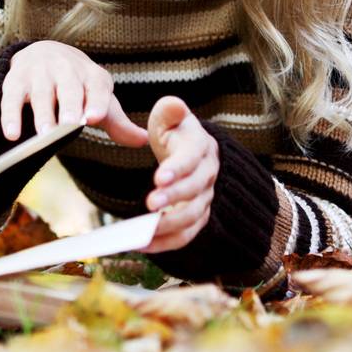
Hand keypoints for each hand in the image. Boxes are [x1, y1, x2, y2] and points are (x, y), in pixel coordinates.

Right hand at [0, 41, 149, 146]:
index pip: (96, 87)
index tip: (94, 118)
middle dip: (68, 106)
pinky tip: (12, 135)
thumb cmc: (78, 85)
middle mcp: (65, 68)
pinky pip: (11, 98)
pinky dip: (10, 116)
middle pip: (68, 87)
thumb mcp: (98, 98)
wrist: (44, 52)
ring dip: (42, 113)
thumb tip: (145, 140)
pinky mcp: (15, 80)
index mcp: (91, 74)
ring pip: (40, 93)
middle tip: (69, 126)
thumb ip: (118, 122)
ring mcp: (38, 73)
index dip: (96, 101)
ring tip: (44, 134)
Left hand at [143, 96, 217, 252]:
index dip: (178, 169)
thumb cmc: (175, 132)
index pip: (192, 158)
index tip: (159, 177)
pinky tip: (144, 245)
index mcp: (201, 147)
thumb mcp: (169, 117)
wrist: (191, 151)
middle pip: (195, 190)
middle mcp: (208, 175)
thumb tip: (174, 105)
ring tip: (143, 232)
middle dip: (173, 198)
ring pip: (193, 216)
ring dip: (169, 226)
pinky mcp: (197, 216)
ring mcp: (205, 198)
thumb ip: (169, 111)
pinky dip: (167, 243)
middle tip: (149, 205)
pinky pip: (186, 234)